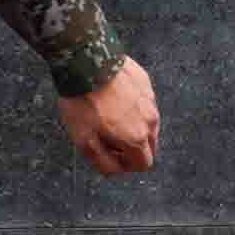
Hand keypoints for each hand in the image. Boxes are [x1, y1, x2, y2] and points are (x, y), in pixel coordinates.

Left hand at [59, 59, 161, 179]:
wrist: (87, 62)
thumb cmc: (84, 101)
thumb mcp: (84, 140)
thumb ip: (102, 161)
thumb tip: (113, 172)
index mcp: (137, 137)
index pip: (144, 164)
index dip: (126, 166)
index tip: (110, 156)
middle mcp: (150, 119)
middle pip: (148, 145)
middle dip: (131, 148)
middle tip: (107, 138)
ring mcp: (150, 99)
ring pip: (147, 123)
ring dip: (132, 126)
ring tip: (108, 116)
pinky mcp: (145, 82)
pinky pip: (143, 102)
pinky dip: (131, 105)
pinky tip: (112, 98)